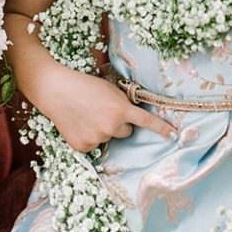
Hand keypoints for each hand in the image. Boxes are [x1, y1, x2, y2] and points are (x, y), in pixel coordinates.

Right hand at [28, 66, 176, 151]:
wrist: (56, 90)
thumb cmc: (84, 85)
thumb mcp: (110, 89)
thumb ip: (123, 104)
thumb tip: (130, 118)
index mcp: (121, 109)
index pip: (146, 122)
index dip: (161, 129)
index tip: (174, 135)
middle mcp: (112, 126)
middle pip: (126, 132)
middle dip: (118, 124)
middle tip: (101, 111)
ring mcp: (97, 138)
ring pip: (109, 138)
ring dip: (102, 129)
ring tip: (86, 114)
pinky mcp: (83, 146)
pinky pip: (93, 144)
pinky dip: (88, 136)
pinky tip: (78, 124)